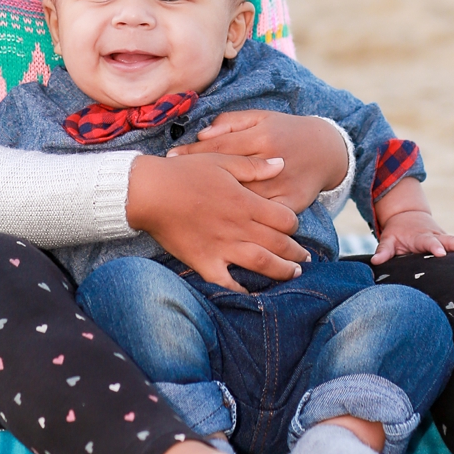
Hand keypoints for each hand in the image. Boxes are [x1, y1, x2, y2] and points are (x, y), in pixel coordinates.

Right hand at [127, 153, 309, 291]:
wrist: (149, 192)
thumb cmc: (184, 173)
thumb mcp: (222, 160)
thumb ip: (254, 166)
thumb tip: (281, 165)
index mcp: (244, 202)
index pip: (284, 218)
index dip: (294, 224)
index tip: (294, 226)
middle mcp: (238, 227)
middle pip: (278, 243)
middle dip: (295, 251)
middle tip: (305, 257)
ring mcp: (222, 247)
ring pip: (261, 263)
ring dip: (281, 270)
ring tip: (293, 274)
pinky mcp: (204, 261)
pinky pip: (227, 282)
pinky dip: (241, 289)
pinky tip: (252, 293)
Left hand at [168, 111, 347, 210]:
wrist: (326, 149)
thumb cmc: (285, 131)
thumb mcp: (261, 117)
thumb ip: (231, 122)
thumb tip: (203, 134)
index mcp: (261, 136)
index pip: (220, 145)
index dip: (193, 153)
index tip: (171, 159)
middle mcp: (271, 161)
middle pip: (229, 174)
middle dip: (200, 181)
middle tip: (172, 188)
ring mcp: (282, 185)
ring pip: (247, 200)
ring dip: (219, 206)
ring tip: (190, 212)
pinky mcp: (293, 203)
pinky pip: (267, 219)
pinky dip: (248, 224)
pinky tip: (225, 231)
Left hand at [371, 209, 453, 264]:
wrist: (408, 215)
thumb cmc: (397, 231)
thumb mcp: (388, 239)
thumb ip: (383, 250)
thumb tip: (375, 261)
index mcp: (420, 236)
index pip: (428, 242)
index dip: (435, 247)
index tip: (441, 253)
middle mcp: (435, 235)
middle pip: (450, 240)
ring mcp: (443, 238)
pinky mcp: (448, 241)